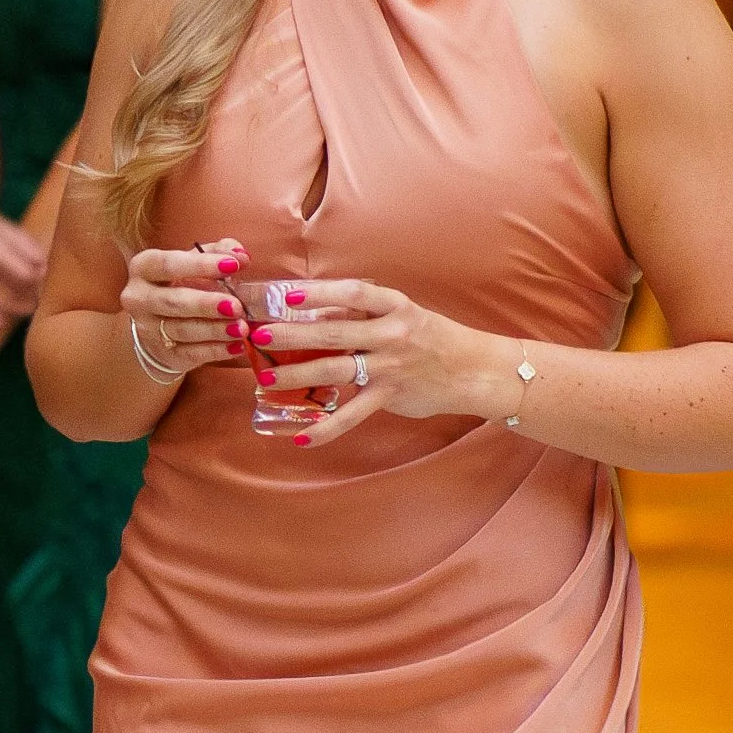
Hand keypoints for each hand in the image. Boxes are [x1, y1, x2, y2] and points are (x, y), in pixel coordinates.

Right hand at [0, 202, 49, 338]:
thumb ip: (22, 243)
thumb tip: (43, 264)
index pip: (27, 274)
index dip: (40, 275)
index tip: (43, 272)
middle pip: (19, 290)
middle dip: (34, 290)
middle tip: (37, 286)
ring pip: (5, 305)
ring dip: (21, 305)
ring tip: (27, 300)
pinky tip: (1, 318)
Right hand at [120, 237, 254, 384]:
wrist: (158, 323)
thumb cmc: (181, 284)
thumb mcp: (194, 262)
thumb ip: (219, 252)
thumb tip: (242, 255)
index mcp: (144, 268)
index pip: (169, 264)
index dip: (200, 265)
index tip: (233, 265)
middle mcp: (139, 298)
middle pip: (173, 301)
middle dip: (207, 304)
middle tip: (237, 306)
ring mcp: (148, 329)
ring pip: (183, 330)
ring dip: (215, 330)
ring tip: (242, 328)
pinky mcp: (163, 353)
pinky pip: (191, 353)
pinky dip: (216, 350)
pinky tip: (237, 346)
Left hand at [247, 277, 497, 441]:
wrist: (474, 369)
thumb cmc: (431, 337)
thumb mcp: (401, 314)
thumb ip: (362, 314)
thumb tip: (316, 313)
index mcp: (394, 306)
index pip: (354, 294)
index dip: (319, 293)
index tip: (287, 295)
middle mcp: (392, 333)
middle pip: (333, 332)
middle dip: (291, 334)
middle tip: (258, 336)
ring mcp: (390, 366)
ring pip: (335, 370)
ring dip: (297, 375)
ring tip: (267, 379)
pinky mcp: (390, 396)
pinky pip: (353, 415)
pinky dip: (326, 428)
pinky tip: (302, 438)